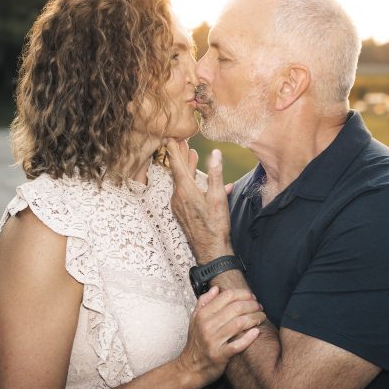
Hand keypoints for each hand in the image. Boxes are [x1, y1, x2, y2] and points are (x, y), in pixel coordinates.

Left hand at [167, 139, 233, 262]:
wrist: (210, 250)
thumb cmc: (215, 225)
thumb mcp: (218, 197)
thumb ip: (215, 173)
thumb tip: (215, 153)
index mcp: (185, 190)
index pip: (176, 164)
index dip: (174, 149)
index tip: (169, 137)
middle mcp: (178, 196)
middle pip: (178, 171)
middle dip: (180, 156)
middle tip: (181, 141)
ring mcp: (178, 206)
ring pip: (181, 182)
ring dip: (186, 168)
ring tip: (191, 156)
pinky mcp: (182, 213)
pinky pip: (184, 192)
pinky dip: (190, 182)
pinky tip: (201, 182)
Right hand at [176, 287, 263, 387]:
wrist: (189, 368)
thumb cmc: (195, 343)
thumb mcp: (194, 320)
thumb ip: (204, 302)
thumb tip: (216, 289)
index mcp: (202, 315)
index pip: (227, 296)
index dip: (242, 294)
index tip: (251, 296)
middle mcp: (207, 326)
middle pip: (236, 308)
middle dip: (252, 305)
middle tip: (259, 307)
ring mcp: (213, 341)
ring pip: (239, 323)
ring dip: (255, 318)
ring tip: (262, 317)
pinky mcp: (219, 355)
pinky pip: (237, 344)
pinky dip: (249, 337)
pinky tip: (256, 332)